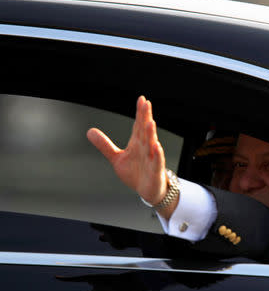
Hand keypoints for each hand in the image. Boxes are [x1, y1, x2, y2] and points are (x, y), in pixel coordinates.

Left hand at [87, 96, 175, 216]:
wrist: (147, 191)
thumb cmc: (135, 173)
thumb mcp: (117, 158)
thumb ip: (105, 145)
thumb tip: (89, 131)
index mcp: (137, 143)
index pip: (138, 125)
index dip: (140, 113)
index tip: (141, 99)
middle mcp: (146, 148)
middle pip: (145, 131)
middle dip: (146, 117)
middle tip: (147, 104)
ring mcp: (152, 159)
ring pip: (152, 144)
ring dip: (151, 133)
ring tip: (150, 122)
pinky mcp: (155, 171)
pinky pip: (157, 161)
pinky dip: (157, 154)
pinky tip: (157, 146)